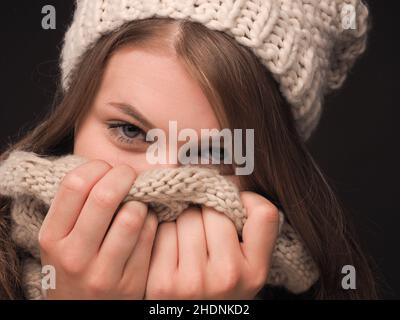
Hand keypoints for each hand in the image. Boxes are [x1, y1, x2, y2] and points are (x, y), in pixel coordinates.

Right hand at [38, 160, 157, 298]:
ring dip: (139, 201)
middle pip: (105, 196)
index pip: (74, 185)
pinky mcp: (130, 282)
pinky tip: (146, 222)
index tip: (106, 168)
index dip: (96, 167)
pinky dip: (152, 220)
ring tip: (136, 203)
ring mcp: (103, 272)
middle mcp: (74, 256)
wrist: (82, 313)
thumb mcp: (60, 240)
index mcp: (52, 238)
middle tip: (128, 175)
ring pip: (132, 215)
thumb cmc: (74, 267)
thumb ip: (75, 207)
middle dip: (123, 176)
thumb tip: (105, 168)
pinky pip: (149, 235)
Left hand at [144, 191, 279, 298]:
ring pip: (184, 216)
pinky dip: (163, 232)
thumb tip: (232, 178)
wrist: (194, 316)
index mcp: (255, 271)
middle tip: (204, 228)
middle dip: (205, 210)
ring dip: (182, 219)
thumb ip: (254, 226)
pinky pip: (161, 230)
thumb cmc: (222, 284)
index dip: (246, 202)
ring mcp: (193, 282)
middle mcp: (227, 278)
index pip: (262, 212)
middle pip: (212, 209)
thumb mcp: (250, 264)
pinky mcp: (161, 284)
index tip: (234, 207)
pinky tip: (170, 248)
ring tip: (186, 240)